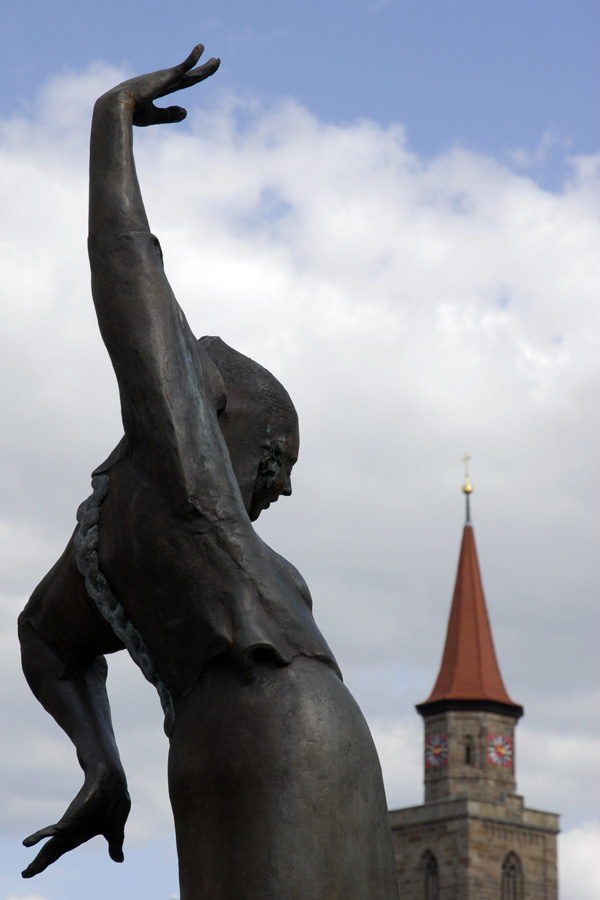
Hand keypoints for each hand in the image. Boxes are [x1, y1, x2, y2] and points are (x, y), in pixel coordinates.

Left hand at [22, 767, 130, 877]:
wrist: (112, 782)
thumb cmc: (114, 803)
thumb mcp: (115, 831)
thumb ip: (114, 845)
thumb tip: (119, 860)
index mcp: (78, 834)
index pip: (60, 851)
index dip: (49, 860)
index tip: (36, 869)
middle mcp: (70, 831)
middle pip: (51, 852)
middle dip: (40, 864)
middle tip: (25, 874)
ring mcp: (68, 826)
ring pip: (49, 848)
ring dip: (38, 861)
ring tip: (26, 873)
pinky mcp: (68, 821)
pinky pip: (51, 832)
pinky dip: (39, 837)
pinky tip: (27, 843)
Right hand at [98, 44, 219, 127]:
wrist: (119, 107)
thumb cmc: (132, 113)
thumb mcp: (154, 116)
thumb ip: (169, 115)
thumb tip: (187, 112)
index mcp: (162, 88)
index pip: (184, 82)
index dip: (195, 76)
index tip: (204, 73)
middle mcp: (166, 80)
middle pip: (191, 75)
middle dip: (204, 69)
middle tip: (216, 61)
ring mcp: (166, 77)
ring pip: (192, 71)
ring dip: (205, 66)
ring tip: (217, 61)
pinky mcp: (166, 76)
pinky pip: (184, 65)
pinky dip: (193, 57)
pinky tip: (201, 48)